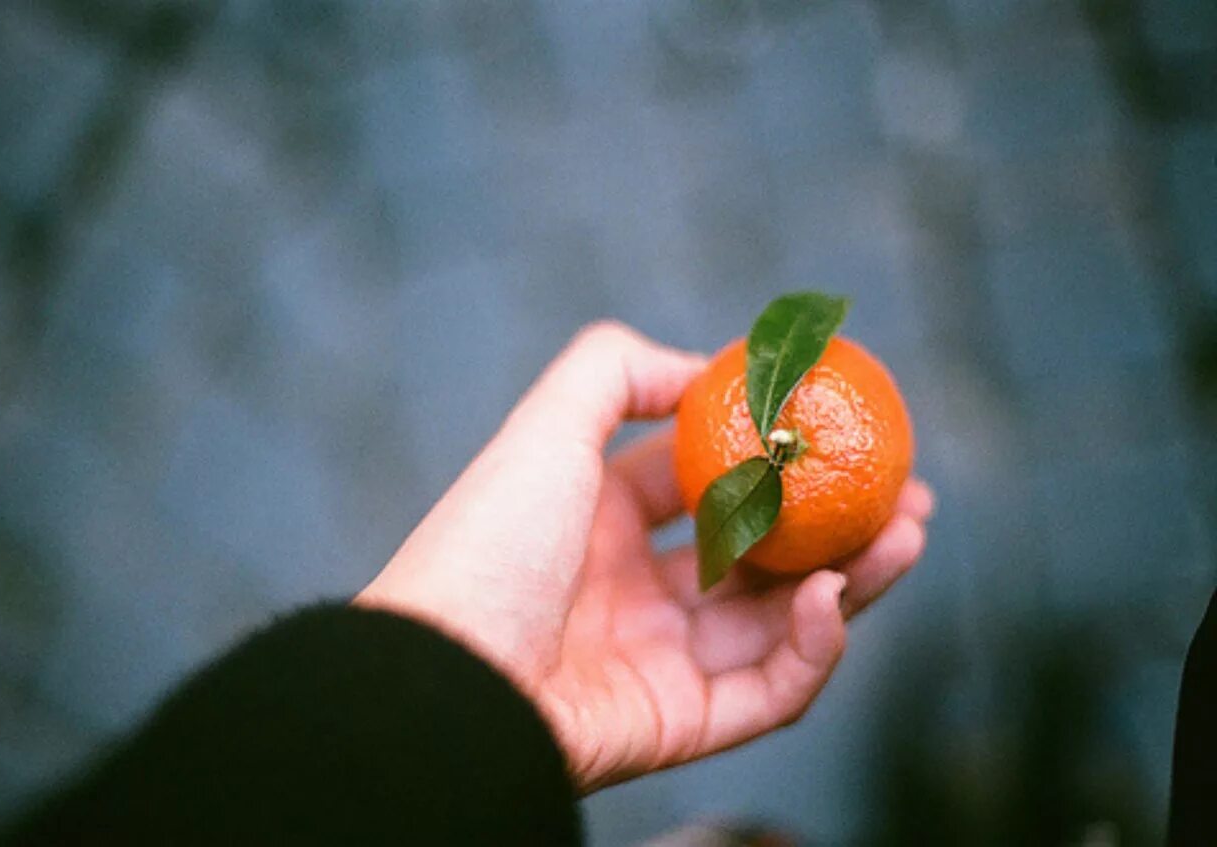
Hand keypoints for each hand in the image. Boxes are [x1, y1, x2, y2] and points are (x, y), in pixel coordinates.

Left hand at [356, 322, 931, 792]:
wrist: (439, 679)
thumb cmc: (486, 546)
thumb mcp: (545, 429)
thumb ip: (616, 372)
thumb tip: (699, 366)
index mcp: (601, 524)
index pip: (707, 488)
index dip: (775, 462)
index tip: (839, 434)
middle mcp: (635, 591)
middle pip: (762, 559)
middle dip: (839, 527)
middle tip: (907, 496)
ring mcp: (660, 660)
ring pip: (782, 623)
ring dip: (853, 580)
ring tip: (908, 533)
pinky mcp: (679, 725)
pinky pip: (770, 691)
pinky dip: (814, 648)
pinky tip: (833, 595)